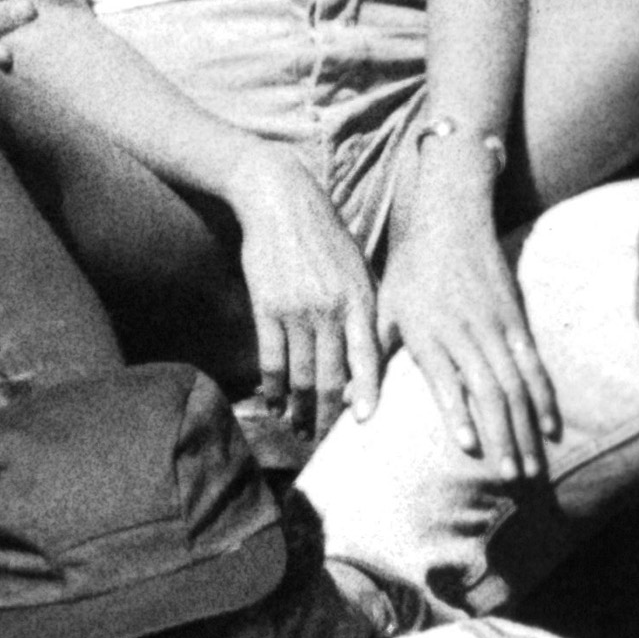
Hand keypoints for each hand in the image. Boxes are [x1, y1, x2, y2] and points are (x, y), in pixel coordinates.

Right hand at [226, 149, 387, 451]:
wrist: (280, 200)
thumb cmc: (324, 235)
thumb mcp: (357, 266)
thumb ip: (366, 308)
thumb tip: (372, 355)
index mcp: (359, 299)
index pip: (367, 357)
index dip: (365, 393)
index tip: (363, 422)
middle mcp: (330, 309)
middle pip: (332, 376)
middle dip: (328, 414)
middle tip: (322, 437)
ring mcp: (296, 310)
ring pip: (301, 375)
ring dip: (299, 408)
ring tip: (298, 427)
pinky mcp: (266, 307)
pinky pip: (271, 360)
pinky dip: (272, 388)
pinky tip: (273, 404)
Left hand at [376, 180, 557, 476]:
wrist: (448, 220)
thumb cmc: (407, 274)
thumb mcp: (379, 311)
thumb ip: (369, 362)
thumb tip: (352, 409)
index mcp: (427, 332)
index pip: (446, 377)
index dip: (459, 412)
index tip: (469, 449)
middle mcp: (465, 331)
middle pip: (490, 389)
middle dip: (503, 436)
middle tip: (511, 478)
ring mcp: (495, 326)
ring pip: (516, 383)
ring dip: (526, 428)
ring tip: (531, 468)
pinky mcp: (517, 320)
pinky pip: (534, 364)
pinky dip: (544, 398)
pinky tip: (551, 428)